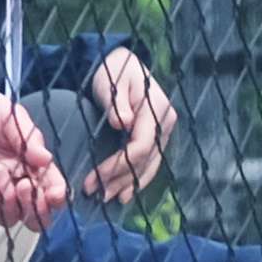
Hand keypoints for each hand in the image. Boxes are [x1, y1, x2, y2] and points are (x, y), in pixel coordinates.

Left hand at [0, 81, 68, 230]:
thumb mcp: (9, 114)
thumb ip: (28, 137)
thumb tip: (46, 160)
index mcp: (29, 162)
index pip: (50, 188)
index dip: (56, 196)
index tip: (55, 193)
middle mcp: (12, 180)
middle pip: (32, 213)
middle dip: (34, 208)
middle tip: (25, 187)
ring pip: (8, 217)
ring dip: (8, 202)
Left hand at [82, 49, 176, 205]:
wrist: (122, 63)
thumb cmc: (113, 70)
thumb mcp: (111, 81)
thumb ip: (116, 102)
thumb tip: (123, 123)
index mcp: (157, 110)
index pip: (140, 146)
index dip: (118, 166)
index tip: (95, 178)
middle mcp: (165, 123)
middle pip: (145, 161)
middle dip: (121, 179)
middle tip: (97, 194)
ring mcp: (164, 131)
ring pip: (149, 165)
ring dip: (130, 184)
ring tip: (109, 199)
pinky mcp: (157, 137)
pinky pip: (149, 162)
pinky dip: (138, 178)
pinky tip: (125, 192)